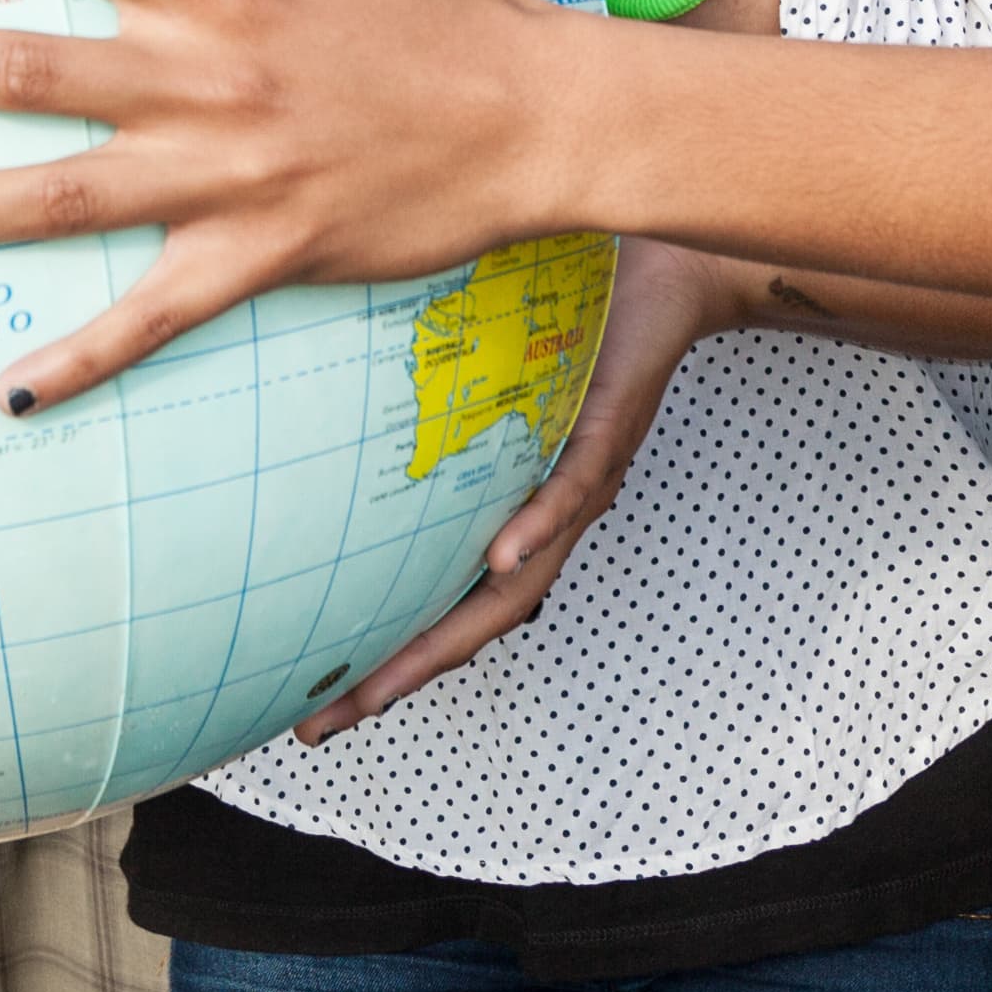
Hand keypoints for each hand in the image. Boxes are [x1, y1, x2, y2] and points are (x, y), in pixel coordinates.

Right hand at [295, 238, 751, 739]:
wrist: (672, 267)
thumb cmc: (575, 309)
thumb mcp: (482, 361)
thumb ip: (427, 383)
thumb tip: (326, 382)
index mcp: (514, 506)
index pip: (446, 597)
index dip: (388, 651)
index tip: (320, 696)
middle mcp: (545, 514)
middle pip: (470, 622)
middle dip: (396, 677)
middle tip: (322, 723)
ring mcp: (579, 482)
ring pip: (516, 585)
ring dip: (449, 640)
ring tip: (384, 683)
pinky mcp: (608, 434)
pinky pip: (568, 493)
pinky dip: (534, 531)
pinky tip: (496, 558)